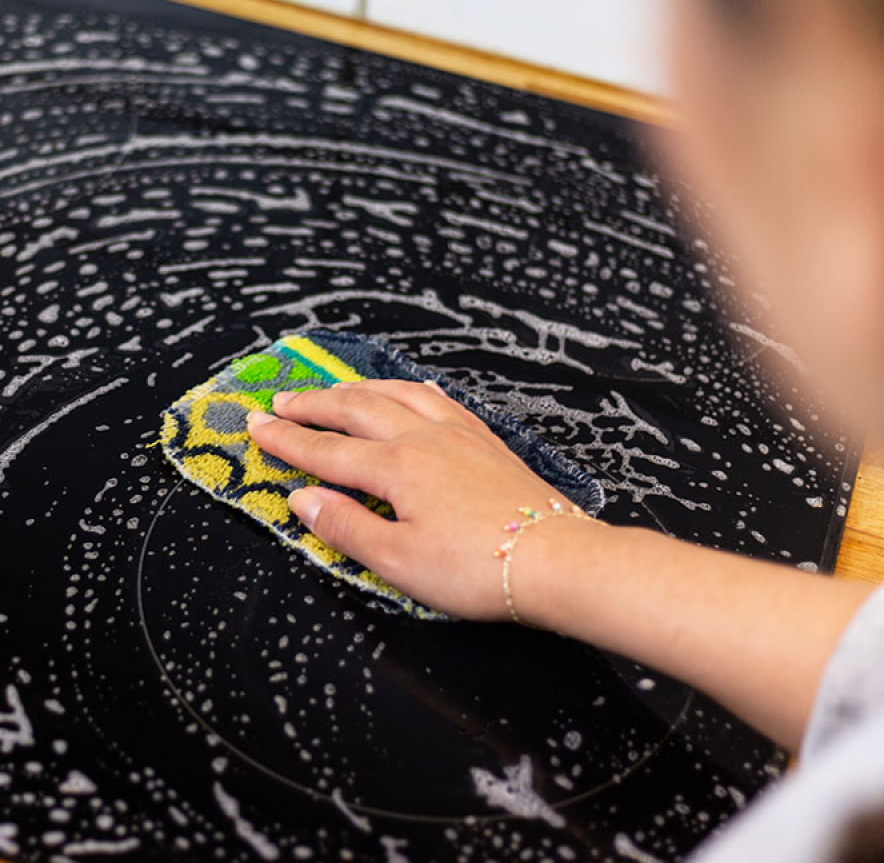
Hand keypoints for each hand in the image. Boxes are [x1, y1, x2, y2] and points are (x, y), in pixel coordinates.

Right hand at [246, 380, 575, 619]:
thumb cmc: (475, 569)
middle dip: (316, 404)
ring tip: (338, 388)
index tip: (255, 425)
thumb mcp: (398, 562)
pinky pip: (442, 399)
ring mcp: (459, 433)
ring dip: (361, 388)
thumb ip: (346, 527)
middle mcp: (425, 437)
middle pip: (358, 409)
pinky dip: (415, 389)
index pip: (327, 451)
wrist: (554, 558)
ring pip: (400, 394)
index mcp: (398, 467)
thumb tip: (303, 499)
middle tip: (284, 401)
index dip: (287, 440)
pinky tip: (414, 389)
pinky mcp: (486, 441)